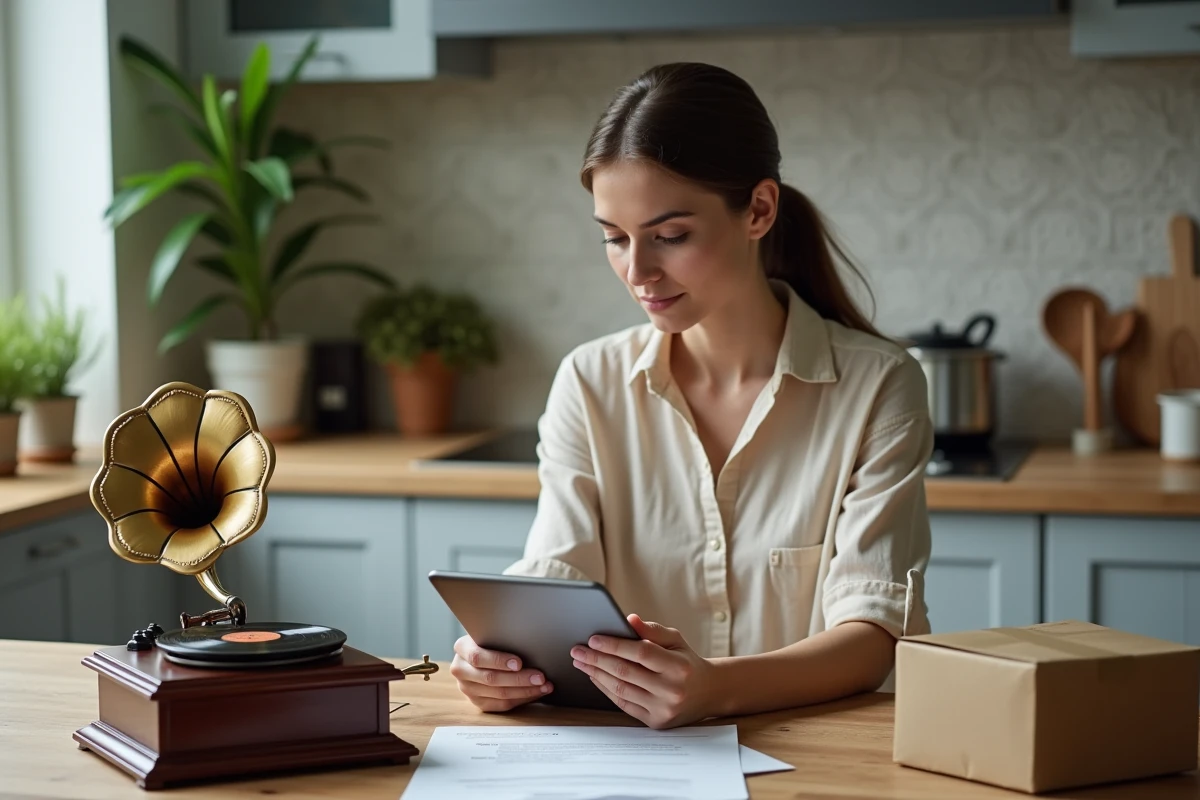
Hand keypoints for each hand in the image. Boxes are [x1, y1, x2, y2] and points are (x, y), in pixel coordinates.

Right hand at [450, 635, 553, 711]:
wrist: (480, 653)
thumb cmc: (491, 640)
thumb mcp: (491, 633)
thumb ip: (503, 638)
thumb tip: (531, 643)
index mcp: (462, 648)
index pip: (478, 657)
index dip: (499, 661)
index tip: (519, 663)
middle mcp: (460, 670)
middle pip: (491, 678)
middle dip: (519, 679)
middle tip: (540, 677)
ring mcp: (467, 688)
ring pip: (499, 694)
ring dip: (525, 691)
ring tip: (544, 685)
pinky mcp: (478, 702)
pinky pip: (502, 705)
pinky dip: (522, 699)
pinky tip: (536, 693)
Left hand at [571, 614, 718, 728]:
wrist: (708, 693)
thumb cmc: (688, 662)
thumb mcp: (676, 640)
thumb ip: (652, 630)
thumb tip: (629, 619)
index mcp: (679, 666)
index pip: (641, 653)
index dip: (614, 645)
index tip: (593, 639)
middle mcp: (672, 690)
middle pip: (626, 672)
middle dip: (597, 660)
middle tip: (577, 650)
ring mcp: (663, 709)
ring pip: (621, 690)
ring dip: (596, 675)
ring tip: (581, 663)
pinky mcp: (656, 722)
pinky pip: (624, 705)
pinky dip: (606, 689)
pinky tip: (595, 677)